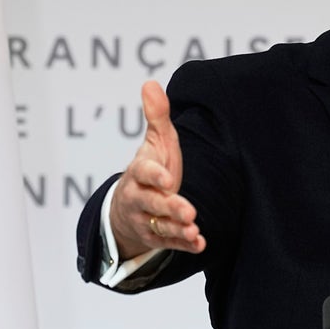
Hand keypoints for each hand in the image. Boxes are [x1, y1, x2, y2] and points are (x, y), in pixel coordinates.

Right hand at [109, 80, 205, 259]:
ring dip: (177, 229)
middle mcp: (139, 198)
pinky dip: (184, 245)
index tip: (168, 179)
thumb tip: (150, 83)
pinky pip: (170, 244)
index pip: (144, 173)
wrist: (129, 207)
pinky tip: (200, 244)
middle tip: (188, 211)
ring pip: (160, 226)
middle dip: (169, 207)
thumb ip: (156, 116)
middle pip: (152, 203)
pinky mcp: (158, 237)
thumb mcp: (155, 142)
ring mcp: (147, 219)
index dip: (155, 176)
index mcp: (139, 173)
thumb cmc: (151, 169)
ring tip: (194, 230)